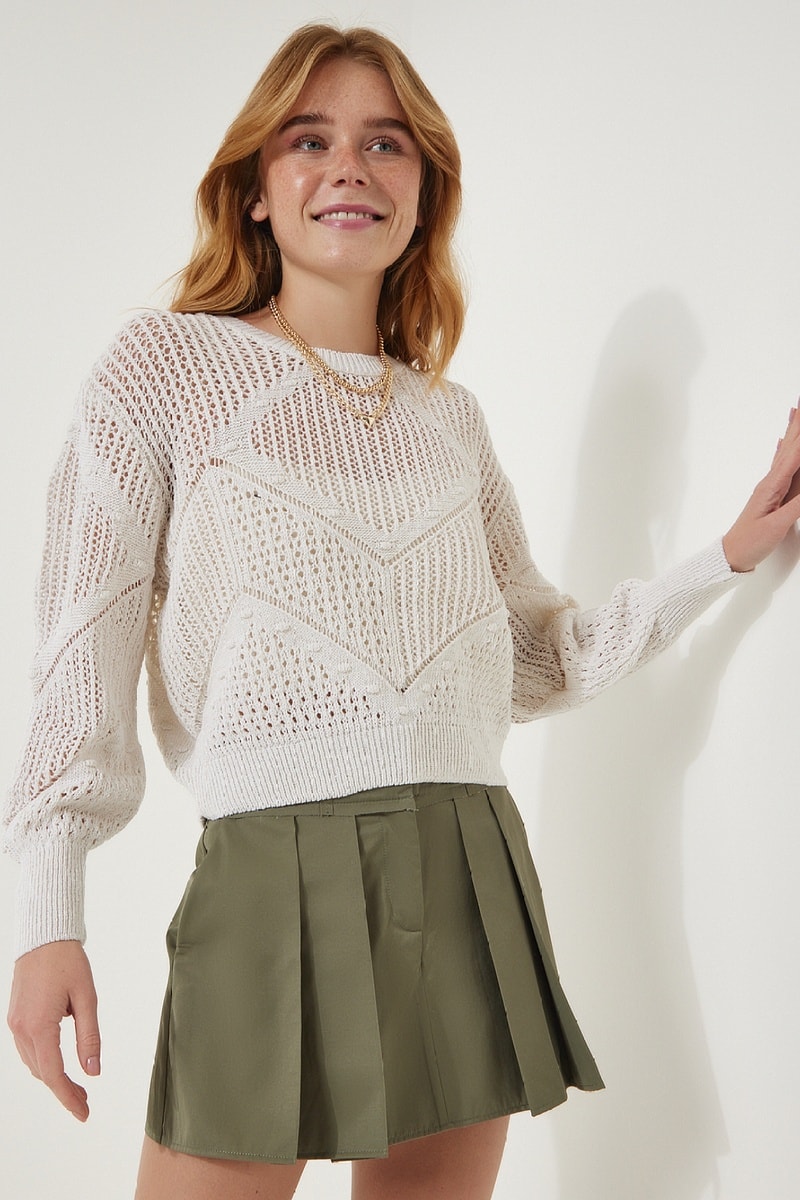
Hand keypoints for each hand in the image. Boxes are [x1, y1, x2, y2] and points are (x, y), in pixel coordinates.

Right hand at [7, 940, 100, 1120]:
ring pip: (33, 1063)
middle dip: (63, 1090)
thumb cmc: (67, 962)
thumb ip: (89, 1037)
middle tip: (86, 1101)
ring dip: (52, 1077)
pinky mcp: (15, 1017)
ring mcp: (14, 1024)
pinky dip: (43, 1061)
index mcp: (39, 1026)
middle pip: (42, 1072)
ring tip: (77, 1085)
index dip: (68, 1097)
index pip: (54, 1074)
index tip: (84, 1113)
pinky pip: (27, 1049)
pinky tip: (59, 1063)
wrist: (44, 937)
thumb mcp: (87, 998)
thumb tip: (93, 1071)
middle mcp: (21, 1029)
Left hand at [723, 406, 799, 572]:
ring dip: (793, 431)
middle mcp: (771, 481)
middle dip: (798, 424)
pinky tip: (783, 441)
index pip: (795, 453)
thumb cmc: (751, 542)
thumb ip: (799, 505)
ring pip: (787, 452)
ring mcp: (772, 486)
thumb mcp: (777, 525)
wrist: (732, 555)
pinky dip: (787, 450)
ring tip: (796, 411)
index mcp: (772, 485)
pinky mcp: (773, 494)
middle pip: (790, 446)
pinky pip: (784, 465)